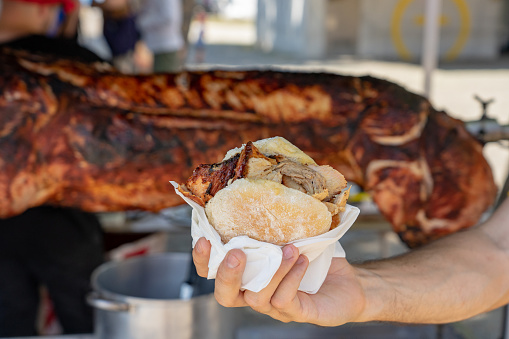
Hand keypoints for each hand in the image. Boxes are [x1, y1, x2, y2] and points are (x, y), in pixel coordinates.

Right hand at [192, 237, 366, 325]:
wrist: (350, 284)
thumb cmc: (316, 259)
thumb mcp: (292, 236)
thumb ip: (275, 222)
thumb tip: (265, 185)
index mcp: (248, 275)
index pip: (214, 273)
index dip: (203, 260)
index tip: (203, 239)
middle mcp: (255, 294)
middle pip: (225, 296)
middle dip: (226, 275)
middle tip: (236, 253)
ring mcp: (275, 307)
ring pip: (258, 297)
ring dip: (272, 271)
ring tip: (289, 248)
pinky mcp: (296, 313)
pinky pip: (284, 299)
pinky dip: (291, 277)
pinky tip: (301, 259)